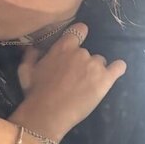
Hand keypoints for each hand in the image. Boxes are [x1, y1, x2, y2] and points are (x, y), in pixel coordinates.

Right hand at [14, 23, 126, 141]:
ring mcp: (95, 65)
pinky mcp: (106, 79)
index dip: (79, 35)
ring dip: (94, 70)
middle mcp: (81, 53)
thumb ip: (31, 55)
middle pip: (88, 52)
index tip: (76, 43)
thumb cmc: (35, 92)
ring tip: (86, 85)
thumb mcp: (25, 71)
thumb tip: (34, 46)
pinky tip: (115, 72)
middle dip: (82, 62)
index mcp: (63, 47)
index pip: (79, 30)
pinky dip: (117, 68)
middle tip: (74, 77)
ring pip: (100, 62)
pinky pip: (119, 67)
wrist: (48, 113)